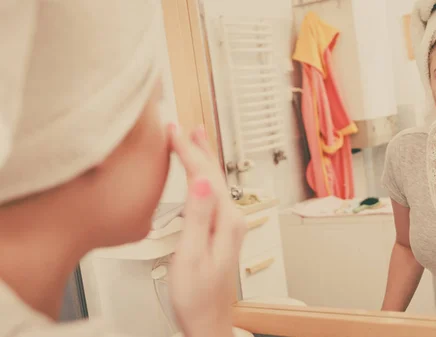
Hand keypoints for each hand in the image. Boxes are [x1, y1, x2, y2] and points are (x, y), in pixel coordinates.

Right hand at [167, 125, 245, 336]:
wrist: (207, 320)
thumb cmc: (197, 296)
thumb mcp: (191, 256)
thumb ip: (197, 217)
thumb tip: (202, 181)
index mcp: (225, 221)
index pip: (204, 175)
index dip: (187, 150)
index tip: (172, 131)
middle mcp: (232, 219)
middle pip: (213, 174)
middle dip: (197, 148)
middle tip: (184, 126)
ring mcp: (228, 224)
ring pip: (214, 181)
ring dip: (201, 158)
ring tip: (193, 139)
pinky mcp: (221, 229)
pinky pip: (212, 193)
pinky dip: (202, 175)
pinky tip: (197, 174)